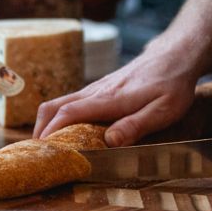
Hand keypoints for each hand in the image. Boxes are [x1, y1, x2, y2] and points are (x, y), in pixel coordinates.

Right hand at [33, 43, 197, 146]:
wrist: (174, 56)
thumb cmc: (172, 85)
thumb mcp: (164, 111)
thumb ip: (136, 126)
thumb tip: (109, 142)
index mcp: (109, 100)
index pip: (68, 114)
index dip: (52, 132)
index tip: (42, 151)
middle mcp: (96, 92)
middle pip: (54, 107)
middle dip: (41, 130)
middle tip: (38, 154)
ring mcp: (95, 89)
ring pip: (59, 103)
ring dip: (48, 123)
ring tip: (48, 147)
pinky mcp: (99, 88)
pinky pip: (70, 102)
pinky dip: (59, 117)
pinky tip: (66, 132)